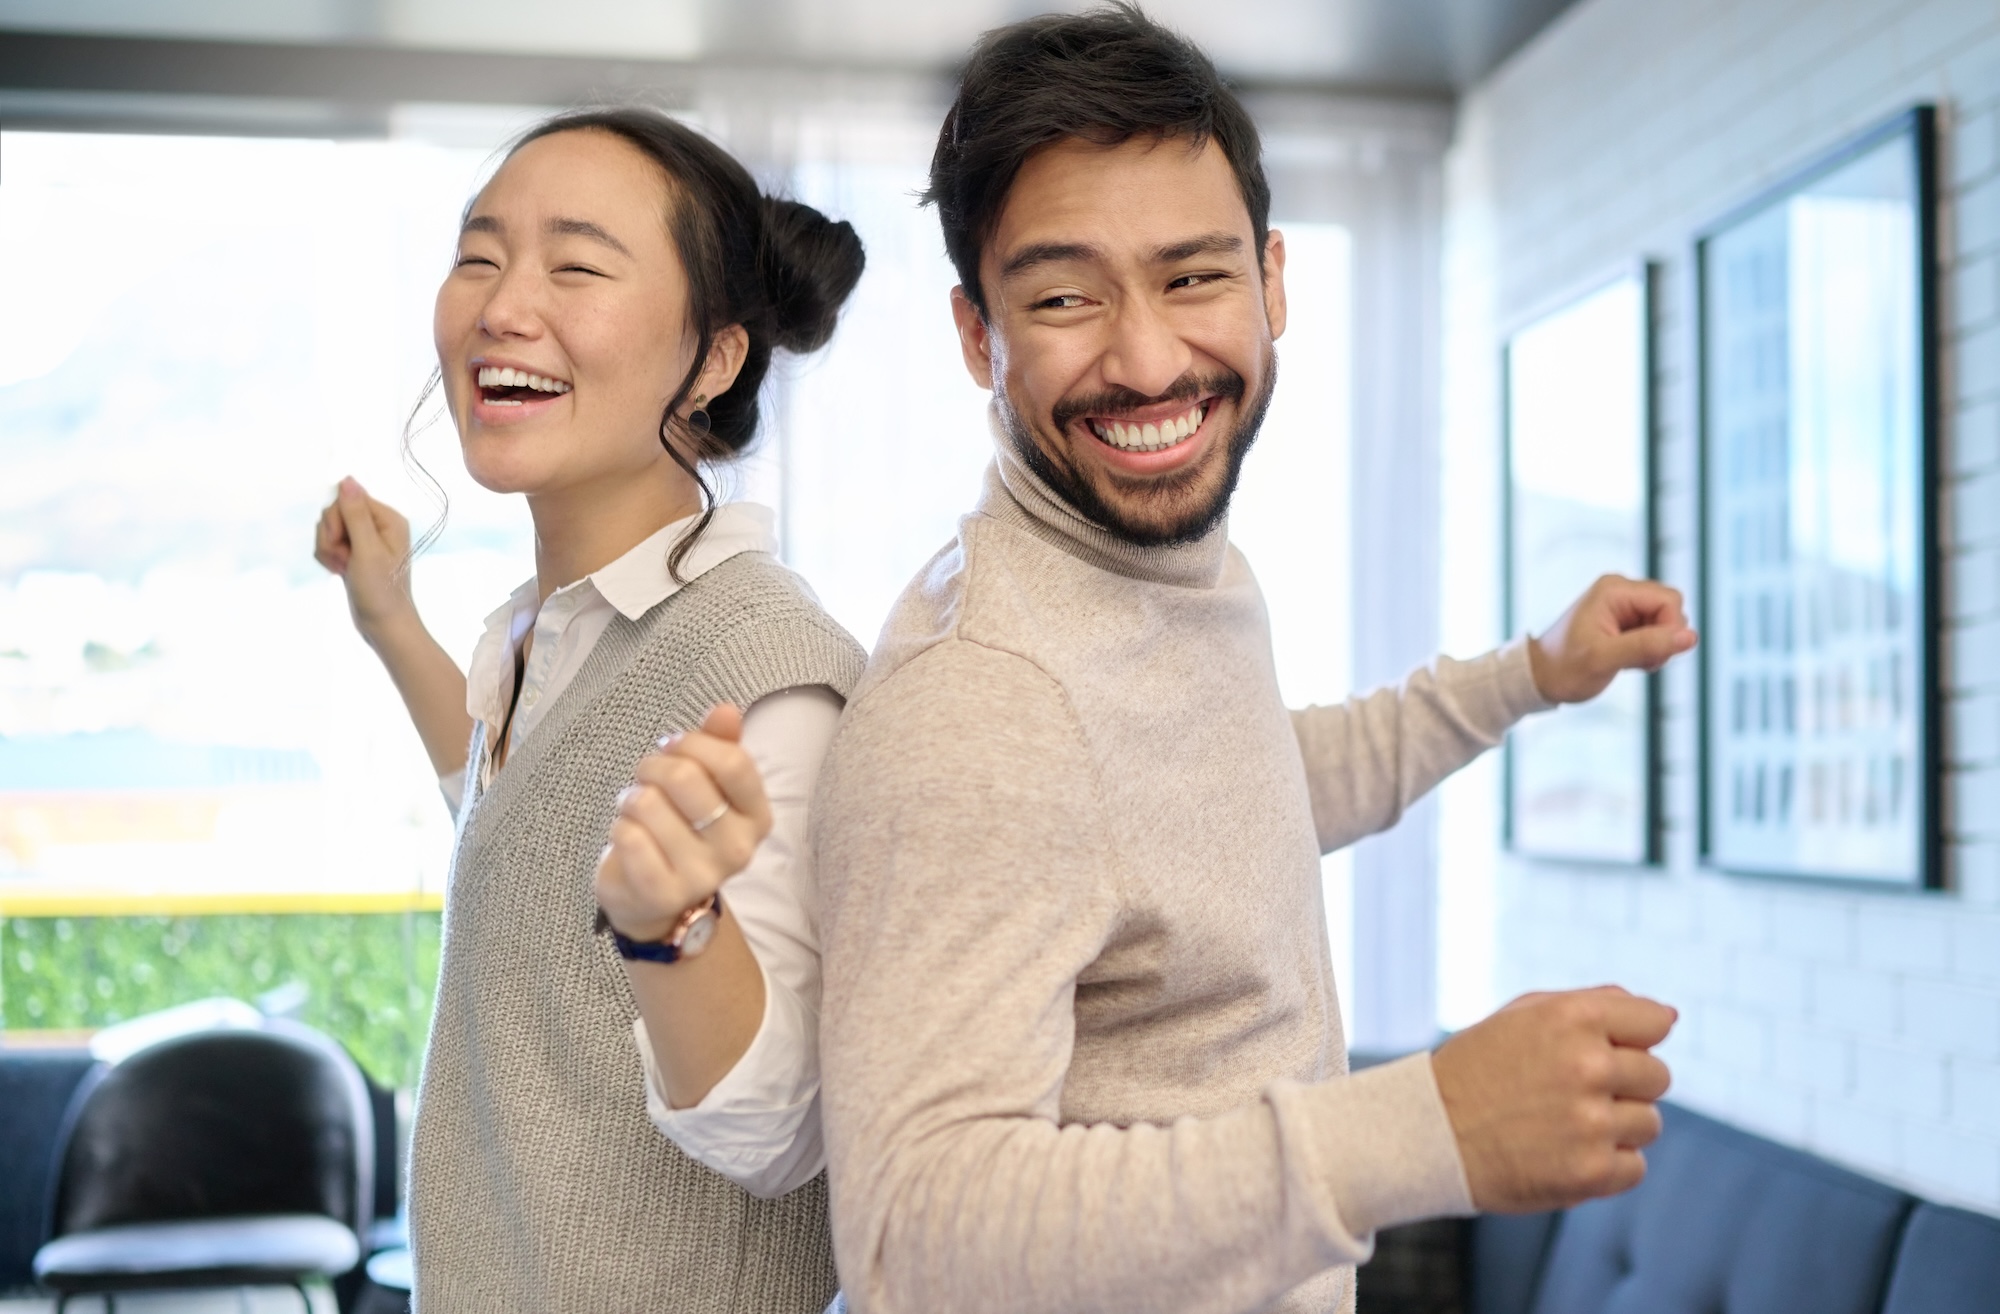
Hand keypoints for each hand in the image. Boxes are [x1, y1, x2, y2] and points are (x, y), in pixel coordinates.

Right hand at [314, 477, 418, 646]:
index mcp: (389, 518)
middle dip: (331, 537)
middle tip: (345, 560)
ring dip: (328, 550)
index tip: (345, 545)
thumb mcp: (367, 550)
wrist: (382, 625)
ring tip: (344, 569)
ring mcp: (365, 538)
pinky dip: (328, 558)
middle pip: (334, 512)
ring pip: (327, 528)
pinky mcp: (353, 552)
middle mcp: (378, 524)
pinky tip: (339, 572)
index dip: (337, 521)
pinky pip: (327, 543)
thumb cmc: (380, 590)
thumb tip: (347, 479)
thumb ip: (355, 514)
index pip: (347, 498)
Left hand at [595, 705, 773, 942]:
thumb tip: (726, 709)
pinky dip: (618, 828)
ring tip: (636, 812)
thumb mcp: (706, 785)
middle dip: (653, 767)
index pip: (734, 763)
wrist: (656, 899)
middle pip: (686, 778)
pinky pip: (628, 837)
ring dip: (631, 800)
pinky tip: (627, 837)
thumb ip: (718, 745)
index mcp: (757, 817)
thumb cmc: (681, 828)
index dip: (693, 744)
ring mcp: (703, 876)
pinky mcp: (663, 894)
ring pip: (648, 804)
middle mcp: (738, 849)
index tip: (672, 745)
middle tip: (646, 779)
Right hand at [1431, 986, 1675, 1212]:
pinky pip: (1634, 1167)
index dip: (1630, 1039)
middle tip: (1572, 1094)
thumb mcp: (1524, 1015)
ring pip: (1649, 1124)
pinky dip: (1605, 1166)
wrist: (1427, 1133)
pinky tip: (1562, 1154)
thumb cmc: (1478, 1068)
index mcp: (1573, 1017)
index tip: (1600, 1052)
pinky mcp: (1591, 1172)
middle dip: (1624, 1085)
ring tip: (1562, 1126)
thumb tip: (1668, 1017)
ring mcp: (1592, 1122)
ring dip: (1615, 1128)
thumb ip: (1596, 1005)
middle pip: (1657, 1076)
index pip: (1655, 1022)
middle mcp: (1588, 1065)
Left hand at [1529, 574, 1696, 703]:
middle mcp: (1621, 590)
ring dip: (1657, 647)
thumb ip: (1648, 645)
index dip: (1670, 630)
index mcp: (1614, 589)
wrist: (1540, 679)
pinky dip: (1650, 650)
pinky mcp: (1626, 622)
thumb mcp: (1605, 659)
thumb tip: (1691, 637)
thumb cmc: (1564, 669)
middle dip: (1664, 639)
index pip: (1670, 601)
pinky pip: (1657, 632)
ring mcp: (1624, 605)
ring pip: (1667, 622)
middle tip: (1637, 661)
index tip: (1649, 655)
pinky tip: (1628, 661)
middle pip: (1672, 609)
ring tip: (1628, 662)